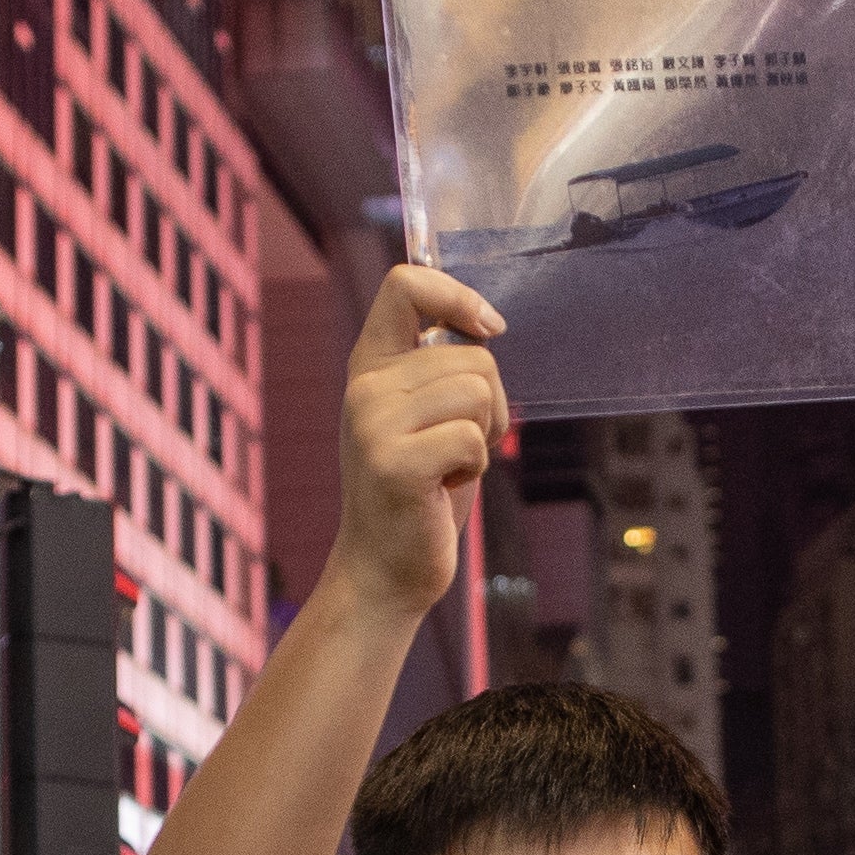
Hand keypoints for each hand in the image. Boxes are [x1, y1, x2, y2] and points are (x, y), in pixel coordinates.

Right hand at [328, 265, 506, 618]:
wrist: (384, 571)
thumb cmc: (421, 492)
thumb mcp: (425, 416)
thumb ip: (440, 368)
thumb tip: (483, 324)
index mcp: (370, 365)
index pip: (406, 284)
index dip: (457, 295)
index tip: (488, 328)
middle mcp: (364, 386)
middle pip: (472, 353)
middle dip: (490, 402)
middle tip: (456, 447)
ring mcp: (373, 423)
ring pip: (478, 391)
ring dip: (484, 435)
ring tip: (448, 465)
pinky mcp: (394, 462)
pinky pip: (473, 436)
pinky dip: (476, 465)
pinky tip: (443, 487)